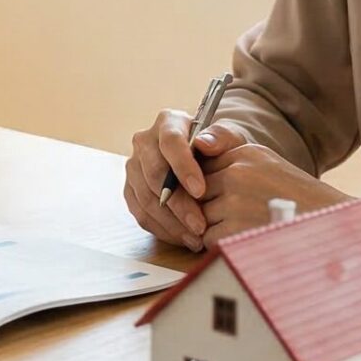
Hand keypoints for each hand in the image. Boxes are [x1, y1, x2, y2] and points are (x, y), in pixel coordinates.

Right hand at [125, 109, 210, 250]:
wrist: (207, 161)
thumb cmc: (219, 149)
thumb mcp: (229, 139)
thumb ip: (222, 137)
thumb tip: (205, 144)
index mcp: (168, 122)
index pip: (170, 142)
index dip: (183, 167)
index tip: (200, 191)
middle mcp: (145, 142)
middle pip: (154, 174)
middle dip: (178, 203)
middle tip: (199, 225)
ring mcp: (134, 167)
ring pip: (145, 198)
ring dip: (170, 222)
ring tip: (195, 238)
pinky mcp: (131, 190)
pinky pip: (140, 213)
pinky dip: (161, 229)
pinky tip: (183, 238)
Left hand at [190, 127, 351, 246]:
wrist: (333, 228)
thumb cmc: (302, 200)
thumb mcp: (271, 165)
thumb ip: (235, 162)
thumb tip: (198, 168)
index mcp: (247, 153)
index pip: (203, 165)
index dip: (209, 185)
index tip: (220, 196)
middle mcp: (238, 172)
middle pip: (197, 190)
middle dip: (208, 206)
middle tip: (233, 218)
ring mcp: (235, 200)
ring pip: (200, 215)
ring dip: (215, 227)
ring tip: (244, 230)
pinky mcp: (234, 229)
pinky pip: (208, 237)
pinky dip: (221, 245)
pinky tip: (244, 242)